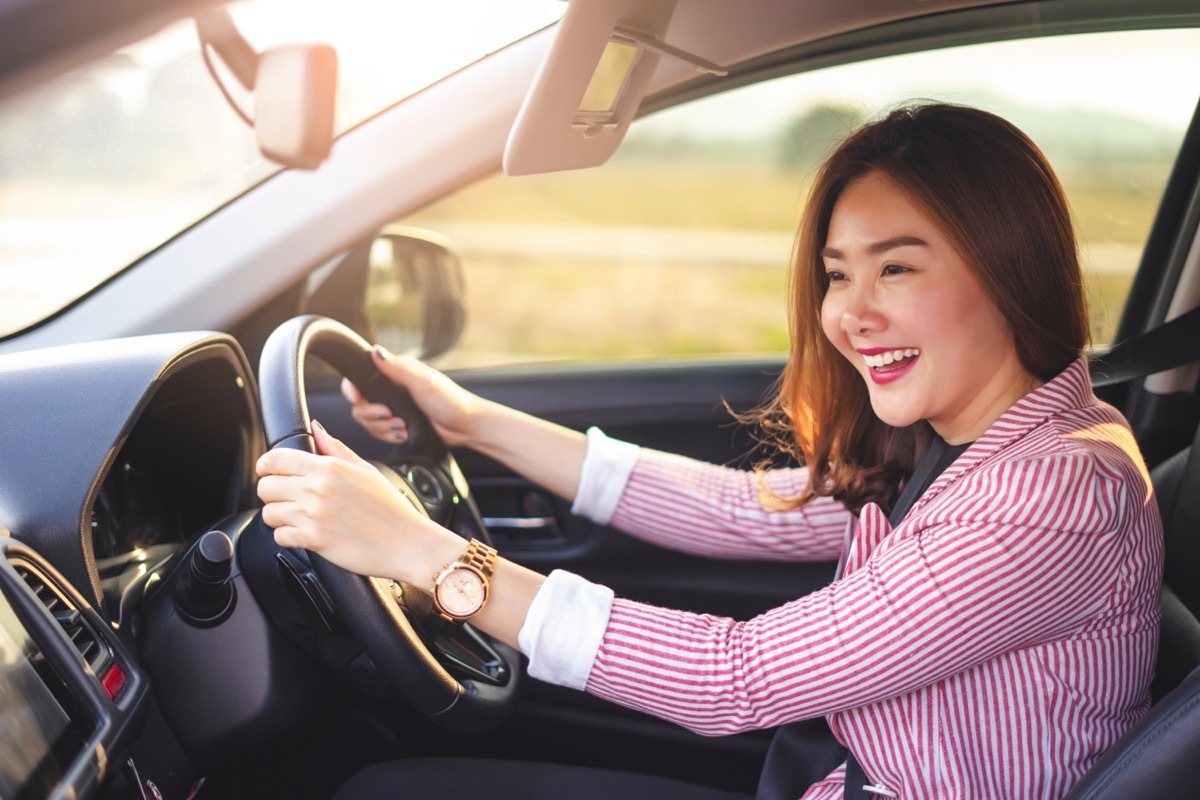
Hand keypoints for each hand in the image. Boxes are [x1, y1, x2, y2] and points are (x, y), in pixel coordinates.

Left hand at [256, 420, 459, 582]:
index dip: (266, 466)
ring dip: (279, 516)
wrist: (407, 543)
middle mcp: (318, 489)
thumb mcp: (366, 470)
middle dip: (272, 493)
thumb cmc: (390, 508)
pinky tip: (304, 534)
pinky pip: (280, 537)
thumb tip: (315, 428)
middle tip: (287, 498)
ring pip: (269, 513)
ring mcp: (313, 515)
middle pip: (265, 486)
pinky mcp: (313, 540)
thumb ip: (335, 448)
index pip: (274, 459)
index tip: (269, 472)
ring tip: (297, 518)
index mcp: (329, 467)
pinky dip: (288, 537)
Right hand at [342, 347, 484, 447]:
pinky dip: (390, 436)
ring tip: (402, 426)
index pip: (360, 379)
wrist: (466, 426)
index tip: (356, 399)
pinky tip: (404, 434)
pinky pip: (381, 434)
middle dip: (372, 415)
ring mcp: (394, 409)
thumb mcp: (423, 382)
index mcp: (395, 373)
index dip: (352, 390)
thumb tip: (374, 351)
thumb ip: (397, 369)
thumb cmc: (450, 400)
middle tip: (390, 416)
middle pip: (360, 405)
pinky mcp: (398, 425)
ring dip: (383, 428)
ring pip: (369, 422)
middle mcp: (391, 390)